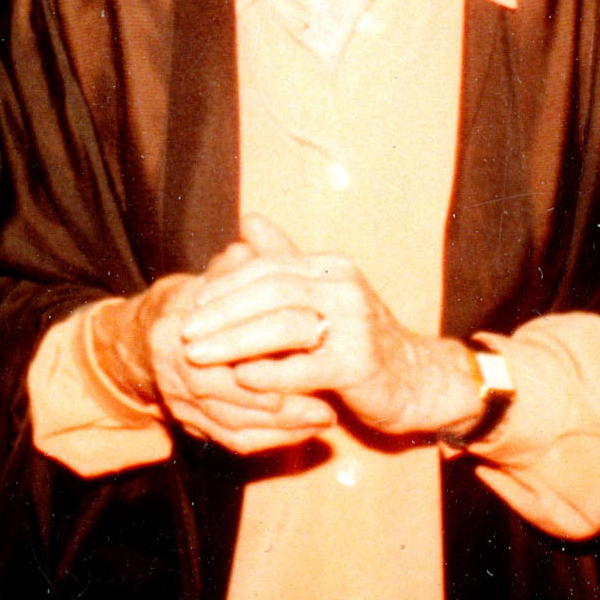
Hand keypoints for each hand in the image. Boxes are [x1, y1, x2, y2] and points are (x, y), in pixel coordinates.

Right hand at [99, 241, 343, 454]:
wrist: (151, 340)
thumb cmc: (199, 304)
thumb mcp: (216, 278)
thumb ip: (240, 262)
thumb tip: (262, 233)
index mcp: (176, 329)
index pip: (232, 346)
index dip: (279, 348)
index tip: (320, 346)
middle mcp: (172, 371)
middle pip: (237, 393)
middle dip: (289, 399)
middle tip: (331, 402)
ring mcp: (179, 403)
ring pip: (238, 425)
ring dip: (286, 426)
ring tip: (327, 418)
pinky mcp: (190, 427)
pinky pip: (235, 441)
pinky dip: (273, 440)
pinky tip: (305, 432)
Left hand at [170, 215, 481, 442]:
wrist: (415, 380)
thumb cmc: (356, 338)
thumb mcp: (321, 294)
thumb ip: (285, 260)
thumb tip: (248, 219)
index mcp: (332, 268)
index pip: (267, 267)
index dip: (226, 287)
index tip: (192, 306)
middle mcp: (345, 288)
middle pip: (270, 292)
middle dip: (222, 313)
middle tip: (185, 332)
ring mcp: (355, 326)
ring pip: (282, 327)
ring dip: (234, 342)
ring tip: (198, 356)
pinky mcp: (359, 365)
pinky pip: (304, 368)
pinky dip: (269, 373)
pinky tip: (240, 379)